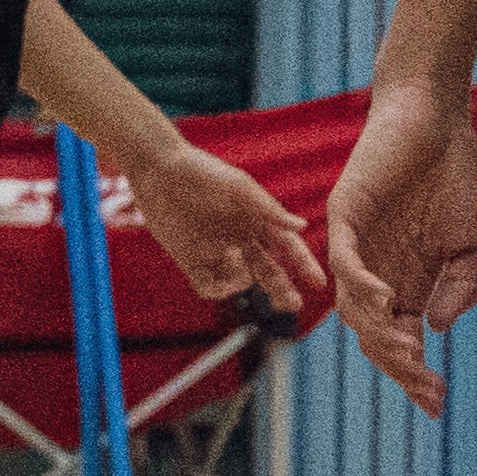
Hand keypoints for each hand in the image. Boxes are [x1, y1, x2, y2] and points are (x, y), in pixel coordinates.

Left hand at [129, 139, 324, 325]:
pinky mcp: (191, 261)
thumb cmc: (202, 171)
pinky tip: (221, 279)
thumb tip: (302, 227)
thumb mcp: (238, 186)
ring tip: (241, 267)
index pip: (287, 248)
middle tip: (294, 304)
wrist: (158, 171)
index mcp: (257, 220)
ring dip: (246, 281)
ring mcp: (216, 251)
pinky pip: (209, 286)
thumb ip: (268, 208)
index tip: (319, 283)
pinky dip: (219, 288)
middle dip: (283, 288)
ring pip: (242, 281)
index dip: (304, 265)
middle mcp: (240, 238)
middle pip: (269, 271)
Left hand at [321, 83, 476, 418]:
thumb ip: (462, 286)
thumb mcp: (475, 243)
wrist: (441, 120)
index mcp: (406, 282)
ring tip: (409, 355)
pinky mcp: (344, 216)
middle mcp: (375, 271)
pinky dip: (361, 285)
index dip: (415, 375)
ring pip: (353, 308)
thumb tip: (440, 327)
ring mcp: (356, 246)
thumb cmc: (458, 176)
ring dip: (380, 334)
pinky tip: (386, 303)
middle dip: (399, 367)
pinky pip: (344, 261)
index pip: (400, 340)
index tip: (437, 404)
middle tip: (426, 387)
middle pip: (374, 335)